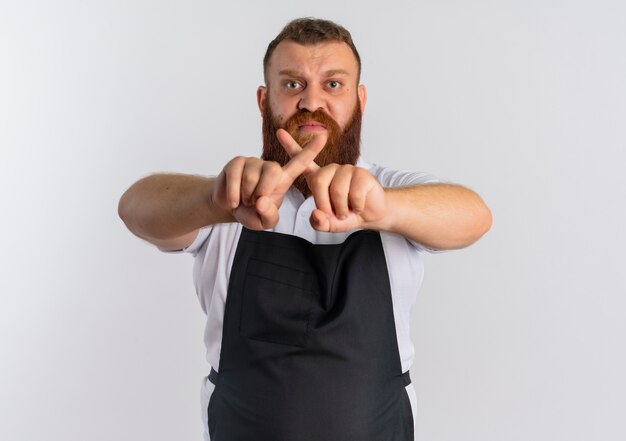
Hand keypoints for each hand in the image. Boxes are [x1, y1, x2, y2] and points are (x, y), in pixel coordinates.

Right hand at [211, 132, 326, 229]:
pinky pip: (235, 177)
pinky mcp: (237, 162)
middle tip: (256, 202)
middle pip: (273, 171)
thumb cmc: (251, 213)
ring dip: (246, 195)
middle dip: (262, 191)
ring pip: (251, 176)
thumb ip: (269, 216)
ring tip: (245, 199)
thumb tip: (262, 201)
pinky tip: (233, 201)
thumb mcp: (264, 221)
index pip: (300, 163)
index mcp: (283, 180)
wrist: (230, 208)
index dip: (311, 150)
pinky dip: (233, 193)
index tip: (323, 137)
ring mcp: (253, 162)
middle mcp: (270, 167)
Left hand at [277, 129, 387, 232]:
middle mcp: (331, 170)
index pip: (302, 160)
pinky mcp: (361, 173)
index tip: (279, 132)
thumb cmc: (346, 215)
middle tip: (336, 214)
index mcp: (319, 178)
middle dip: (325, 204)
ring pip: (337, 190)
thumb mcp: (328, 224)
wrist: (370, 214)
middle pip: (319, 182)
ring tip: (347, 210)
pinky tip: (359, 205)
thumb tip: (316, 214)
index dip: (290, 146)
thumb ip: (318, 222)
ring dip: (342, 208)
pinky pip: (354, 193)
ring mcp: (346, 169)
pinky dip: (356, 206)